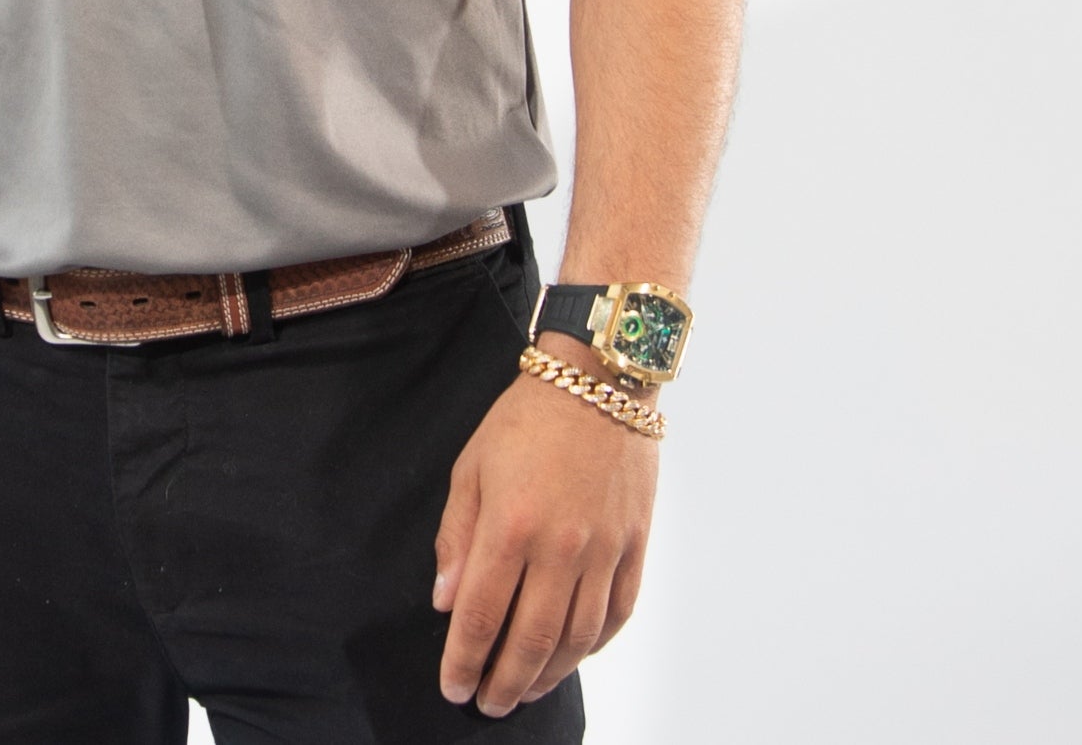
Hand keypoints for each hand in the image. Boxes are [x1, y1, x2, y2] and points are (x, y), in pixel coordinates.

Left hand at [433, 342, 659, 715]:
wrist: (600, 378)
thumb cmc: (527, 418)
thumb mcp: (472, 467)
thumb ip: (457, 539)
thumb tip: (446, 603)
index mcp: (511, 526)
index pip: (481, 617)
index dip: (463, 662)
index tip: (453, 688)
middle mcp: (561, 546)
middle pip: (531, 641)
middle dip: (505, 683)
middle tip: (489, 703)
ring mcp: (605, 548)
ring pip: (577, 637)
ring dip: (549, 674)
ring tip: (527, 689)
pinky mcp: (635, 542)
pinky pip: (619, 610)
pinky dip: (597, 644)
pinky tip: (576, 654)